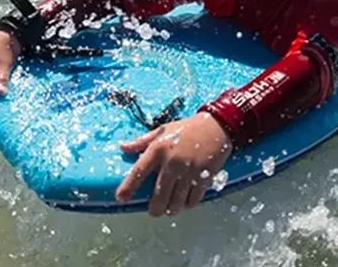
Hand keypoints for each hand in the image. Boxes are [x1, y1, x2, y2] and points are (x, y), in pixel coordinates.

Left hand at [115, 112, 232, 216]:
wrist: (216, 126)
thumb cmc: (187, 128)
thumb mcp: (162, 130)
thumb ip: (141, 141)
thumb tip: (123, 147)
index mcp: (158, 149)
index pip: (139, 171)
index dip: (128, 187)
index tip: (121, 198)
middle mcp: (172, 162)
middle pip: (159, 195)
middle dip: (155, 209)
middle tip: (154, 211)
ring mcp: (188, 171)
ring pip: (176, 201)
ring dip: (172, 209)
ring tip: (170, 209)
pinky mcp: (204, 177)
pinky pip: (193, 199)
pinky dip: (188, 204)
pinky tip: (185, 201)